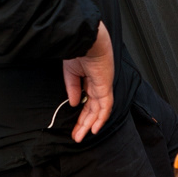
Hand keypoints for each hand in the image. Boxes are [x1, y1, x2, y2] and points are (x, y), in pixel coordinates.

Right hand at [62, 22, 114, 141]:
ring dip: (90, 124)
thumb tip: (75, 104)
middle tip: (77, 136)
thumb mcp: (71, 72)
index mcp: (90, 78)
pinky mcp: (106, 87)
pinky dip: (101, 118)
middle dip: (84, 123)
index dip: (81, 114)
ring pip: (98, 110)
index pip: (87, 101)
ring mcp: (103, 86)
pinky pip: (106, 106)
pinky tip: (94, 128)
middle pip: (92, 109)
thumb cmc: (78, 49)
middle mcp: (98, 84)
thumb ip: (73, 89)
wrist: (85, 40)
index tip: (74, 126)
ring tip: (81, 136)